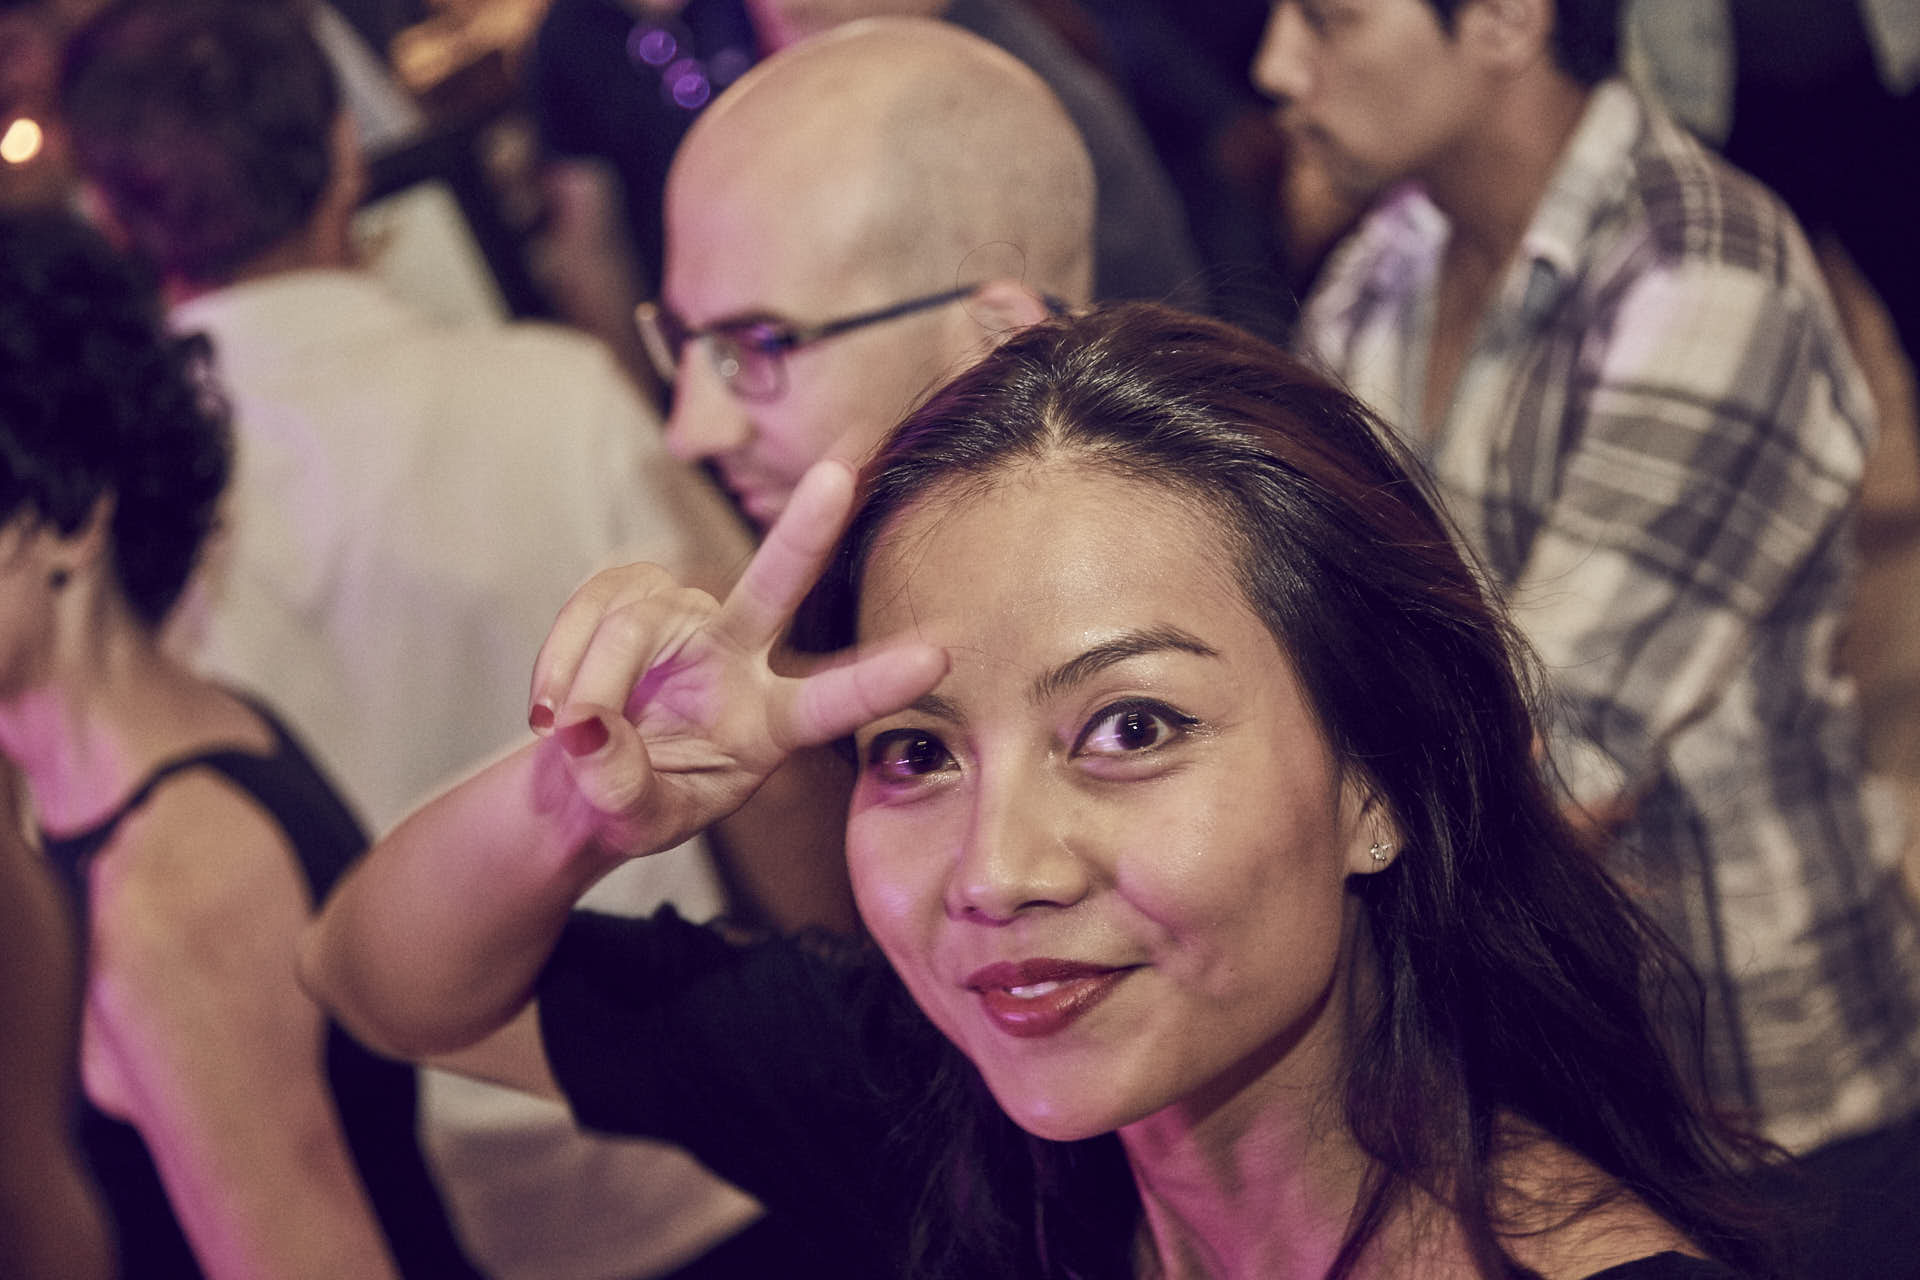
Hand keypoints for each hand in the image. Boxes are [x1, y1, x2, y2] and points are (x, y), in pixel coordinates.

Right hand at [526, 461, 945, 857]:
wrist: (579, 783)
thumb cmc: (630, 804)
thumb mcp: (634, 819)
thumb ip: (622, 784)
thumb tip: (587, 729)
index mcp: (771, 723)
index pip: (831, 701)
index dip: (879, 680)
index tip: (938, 657)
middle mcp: (742, 656)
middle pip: (775, 584)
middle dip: (808, 529)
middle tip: (845, 471)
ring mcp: (689, 616)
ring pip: (636, 624)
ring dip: (588, 683)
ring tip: (560, 733)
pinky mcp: (636, 592)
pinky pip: (594, 606)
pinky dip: (559, 660)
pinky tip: (546, 712)